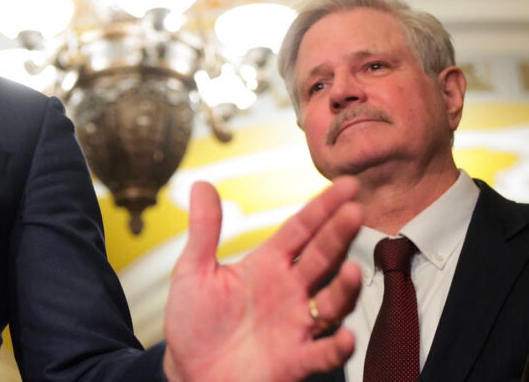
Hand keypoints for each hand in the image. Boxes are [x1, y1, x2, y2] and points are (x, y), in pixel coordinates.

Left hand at [162, 177, 363, 381]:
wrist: (190, 371)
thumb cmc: (194, 321)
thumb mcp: (194, 271)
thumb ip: (204, 229)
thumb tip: (201, 183)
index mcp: (267, 265)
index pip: (300, 230)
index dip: (322, 208)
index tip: (346, 185)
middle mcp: (289, 291)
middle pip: (321, 257)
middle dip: (339, 235)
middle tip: (355, 211)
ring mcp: (296, 325)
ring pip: (331, 302)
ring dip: (343, 287)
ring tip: (351, 268)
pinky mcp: (295, 360)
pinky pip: (322, 353)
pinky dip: (336, 346)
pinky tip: (346, 336)